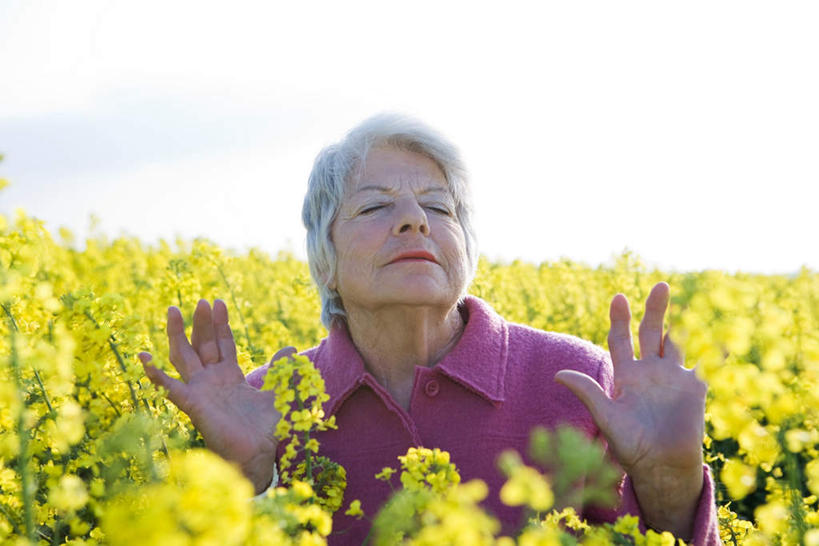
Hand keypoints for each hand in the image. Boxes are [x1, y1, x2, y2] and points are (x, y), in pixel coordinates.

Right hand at [140, 299, 293, 493]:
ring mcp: (199, 391)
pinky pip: (169, 387)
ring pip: (183, 357)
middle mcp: (211, 381)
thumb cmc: (266, 430)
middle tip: (202, 300)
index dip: (221, 324)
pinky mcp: (191, 404)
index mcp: (230, 376)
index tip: (218, 302)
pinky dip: (155, 373)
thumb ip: (281, 371)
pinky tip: (143, 357)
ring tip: (173, 310)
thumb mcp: (278, 393)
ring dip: (177, 334)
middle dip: (202, 323)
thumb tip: (290, 349)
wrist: (258, 455)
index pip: (223, 343)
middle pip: (203, 345)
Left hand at [555, 282, 706, 536]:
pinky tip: (721, 336)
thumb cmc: (629, 445)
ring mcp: (673, 378)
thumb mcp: (606, 417)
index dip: (619, 320)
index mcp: (627, 376)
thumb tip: (557, 375)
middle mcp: (650, 372)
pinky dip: (714, 352)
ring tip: (675, 295)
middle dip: (654, 310)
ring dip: (678, 320)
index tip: (618, 298)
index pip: (622, 340)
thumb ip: (587, 393)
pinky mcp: (694, 389)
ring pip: (676, 341)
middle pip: (651, 332)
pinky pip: (705, 366)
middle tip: (659, 285)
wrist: (659, 467)